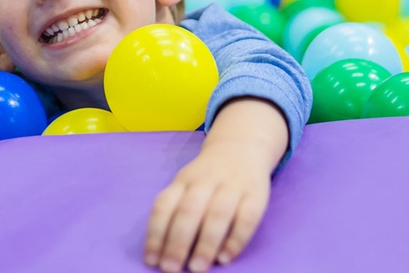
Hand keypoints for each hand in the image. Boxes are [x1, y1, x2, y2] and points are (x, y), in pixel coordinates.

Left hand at [144, 99, 288, 271]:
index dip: (156, 233)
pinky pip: (247, 217)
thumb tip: (161, 250)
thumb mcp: (186, 184)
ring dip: (205, 243)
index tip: (152, 260)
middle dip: (178, 242)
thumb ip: (175, 210)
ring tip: (197, 268)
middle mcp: (206, 181)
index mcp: (184, 180)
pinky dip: (236, 239)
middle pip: (189, 211)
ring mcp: (232, 186)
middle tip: (170, 268)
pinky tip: (225, 257)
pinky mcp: (256, 194)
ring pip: (217, 214)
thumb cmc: (207, 177)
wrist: (241, 147)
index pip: (165, 205)